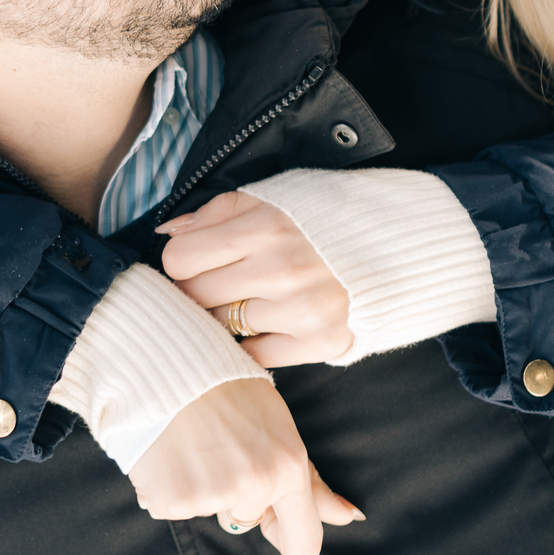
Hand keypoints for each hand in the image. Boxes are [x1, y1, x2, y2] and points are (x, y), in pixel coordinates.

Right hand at [128, 378, 362, 554]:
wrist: (170, 360)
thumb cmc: (229, 387)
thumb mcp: (280, 426)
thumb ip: (311, 481)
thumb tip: (350, 517)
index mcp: (287, 468)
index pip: (304, 545)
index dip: (286, 534)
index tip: (270, 516)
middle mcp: (255, 486)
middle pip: (246, 521)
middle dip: (235, 495)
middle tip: (220, 447)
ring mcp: (212, 496)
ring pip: (210, 511)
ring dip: (202, 486)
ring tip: (193, 440)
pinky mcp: (171, 501)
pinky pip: (173, 507)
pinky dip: (169, 484)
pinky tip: (170, 449)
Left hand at [157, 190, 353, 366]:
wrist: (387, 246)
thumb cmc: (317, 218)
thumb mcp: (267, 198)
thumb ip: (214, 213)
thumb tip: (166, 234)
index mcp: (265, 226)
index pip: (181, 259)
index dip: (183, 260)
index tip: (197, 259)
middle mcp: (281, 270)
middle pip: (196, 297)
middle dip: (198, 290)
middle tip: (218, 281)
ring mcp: (300, 310)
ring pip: (222, 328)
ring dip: (226, 316)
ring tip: (247, 298)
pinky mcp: (318, 342)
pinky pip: (254, 355)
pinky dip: (253, 342)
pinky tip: (267, 321)